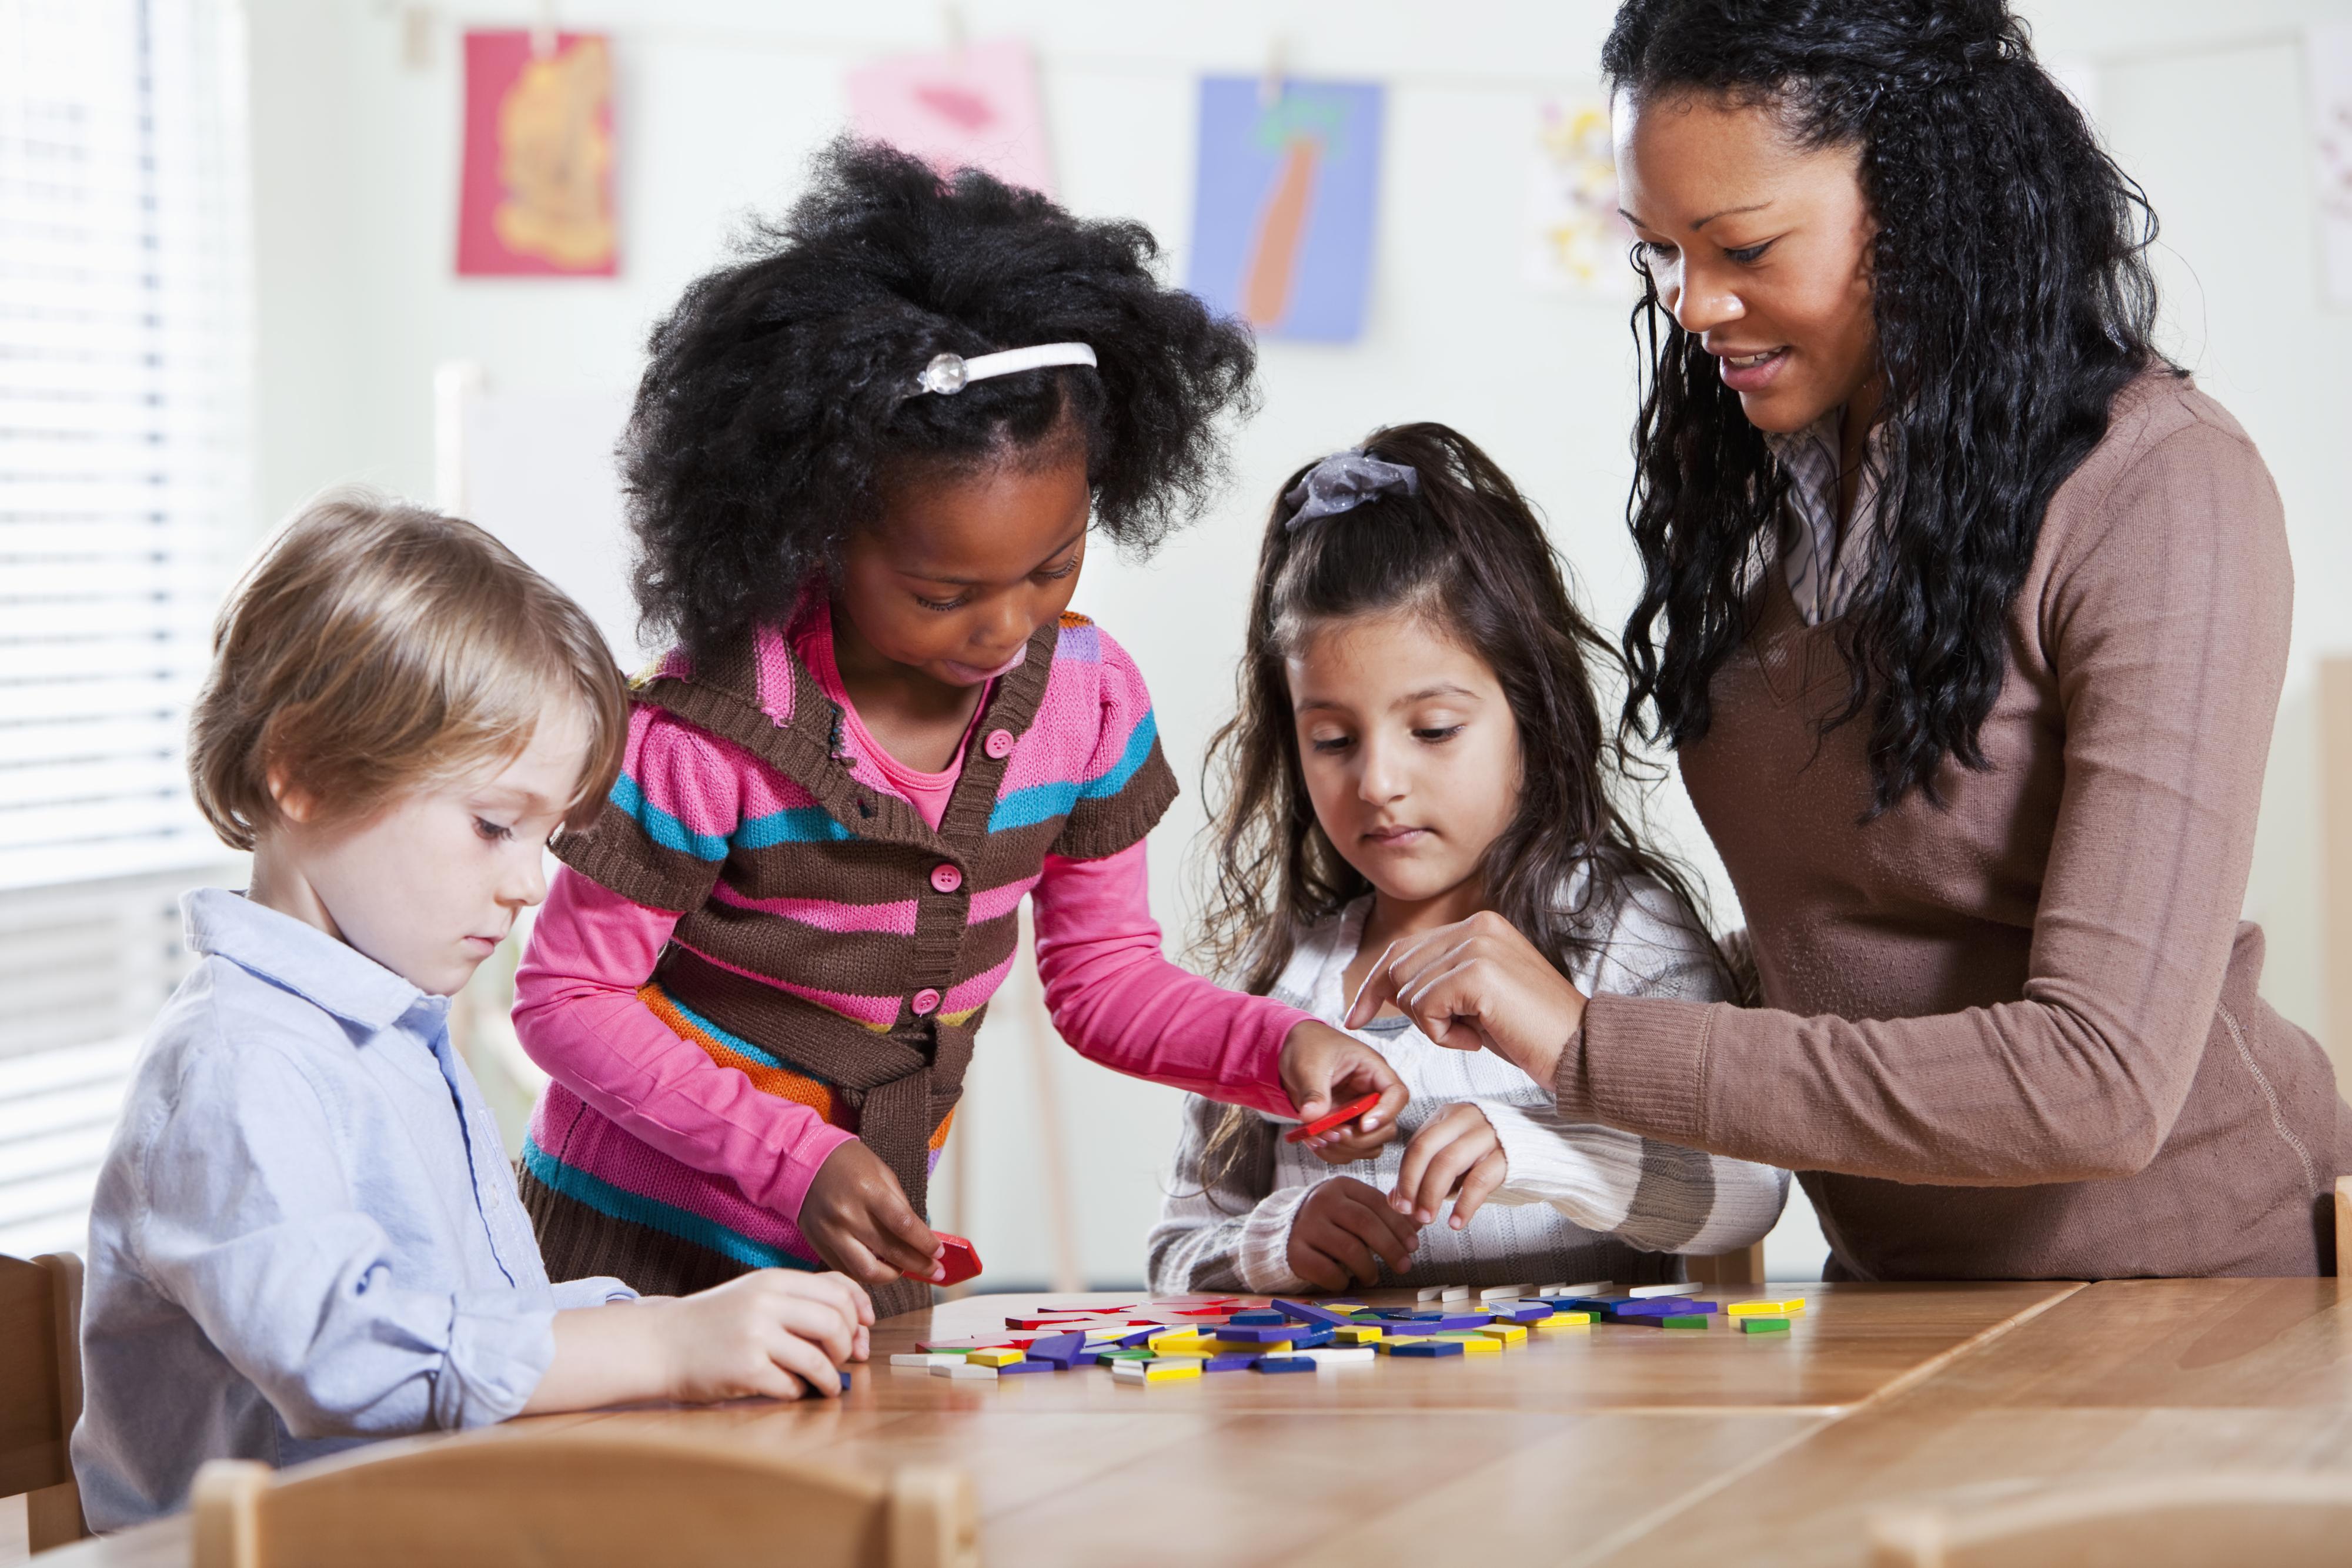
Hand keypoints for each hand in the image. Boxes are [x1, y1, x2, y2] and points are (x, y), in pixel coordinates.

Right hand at [657, 1268, 872, 1402]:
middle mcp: (767, 1303)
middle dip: (847, 1346)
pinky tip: (788, 1389)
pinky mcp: (745, 1369)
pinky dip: (798, 1392)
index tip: (863, 1331)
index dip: (860, 1312)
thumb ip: (801, 1297)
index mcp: (774, 1280)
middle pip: (836, 1322)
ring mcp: (756, 1335)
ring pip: (820, 1358)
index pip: (838, 1289)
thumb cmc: (716, 1322)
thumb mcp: (757, 1294)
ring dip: (831, 1378)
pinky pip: (793, 1386)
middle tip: (842, 1359)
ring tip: (826, 1384)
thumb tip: (860, 1318)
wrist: (661, 1343)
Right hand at [800, 1140, 941, 1286]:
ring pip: (866, 1271)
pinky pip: (847, 1270)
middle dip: (919, 1265)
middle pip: (889, 1252)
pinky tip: (880, 1268)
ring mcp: (831, 1233)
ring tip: (904, 1269)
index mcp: (868, 1191)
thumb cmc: (848, 1164)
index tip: (938, 1252)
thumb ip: (901, 1205)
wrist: (805, 1162)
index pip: (904, 1225)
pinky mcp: (819, 1245)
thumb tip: (920, 1236)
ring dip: (891, 1276)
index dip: (925, 1243)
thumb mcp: (882, 1173)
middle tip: (935, 1271)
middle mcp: (848, 1214)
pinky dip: (867, 1274)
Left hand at [1278, 1020, 1407, 1162]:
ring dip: (1345, 1149)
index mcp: (1372, 1070)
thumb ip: (1313, 1090)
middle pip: (1386, 1127)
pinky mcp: (1344, 1126)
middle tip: (1331, 1134)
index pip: (1397, 1094)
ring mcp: (1358, 1113)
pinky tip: (1312, 1142)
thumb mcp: (1308, 1063)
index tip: (1363, 1125)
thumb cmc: (1308, 1045)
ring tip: (1316, 1138)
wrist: (1291, 1050)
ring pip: (1370, 1145)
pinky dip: (1332, 1152)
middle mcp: (1371, 1095)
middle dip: (1359, 1139)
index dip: (1386, 1113)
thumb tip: (1312, 1116)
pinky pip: (1349, 1150)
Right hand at [1285, 1176, 1421, 1290]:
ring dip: (1369, 1268)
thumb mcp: (1357, 1209)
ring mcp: (1306, 1226)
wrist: (1285, 1231)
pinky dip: (1342, 1281)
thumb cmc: (1333, 1221)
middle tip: (1405, 1266)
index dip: (1399, 1226)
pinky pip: (1326, 1270)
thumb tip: (1421, 1219)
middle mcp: (1321, 1201)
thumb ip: (1386, 1214)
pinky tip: (1346, 1281)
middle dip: (1390, 1248)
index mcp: (1341, 1186)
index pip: (1377, 1203)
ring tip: (1373, 1276)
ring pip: (1349, 1249)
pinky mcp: (1294, 1252)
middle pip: (1365, 1224)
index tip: (1414, 1246)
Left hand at [1343, 911, 1587, 1087]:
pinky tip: (1478, 1038)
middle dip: (1402, 1008)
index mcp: (1479, 926)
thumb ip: (1441, 980)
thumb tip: (1387, 990)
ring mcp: (1478, 947)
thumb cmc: (1531, 1032)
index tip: (1356, 1015)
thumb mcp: (1478, 997)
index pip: (1405, 948)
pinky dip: (1443, 1035)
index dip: (1374, 984)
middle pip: (1399, 966)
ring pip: (1409, 991)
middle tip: (1448, 1033)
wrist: (1581, 1050)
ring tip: (1477, 1033)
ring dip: (1433, 1027)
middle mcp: (1477, 926)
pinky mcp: (1478, 974)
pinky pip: (1426, 1008)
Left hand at [1390, 1102, 1507, 1228]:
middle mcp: (1466, 1119)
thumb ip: (1426, 1173)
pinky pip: (1479, 1181)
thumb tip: (1395, 1200)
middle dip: (1412, 1183)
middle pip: (1426, 1149)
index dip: (1404, 1176)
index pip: (1417, 1144)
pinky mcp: (1508, 1156)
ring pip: (1448, 1162)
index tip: (1398, 1203)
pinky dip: (1464, 1205)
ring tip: (1427, 1218)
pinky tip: (1456, 1222)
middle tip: (1408, 1211)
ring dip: (1432, 1194)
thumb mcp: (1456, 1156)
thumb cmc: (1490, 1153)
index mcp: (1449, 1116)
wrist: (1541, 1145)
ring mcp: (1488, 1134)